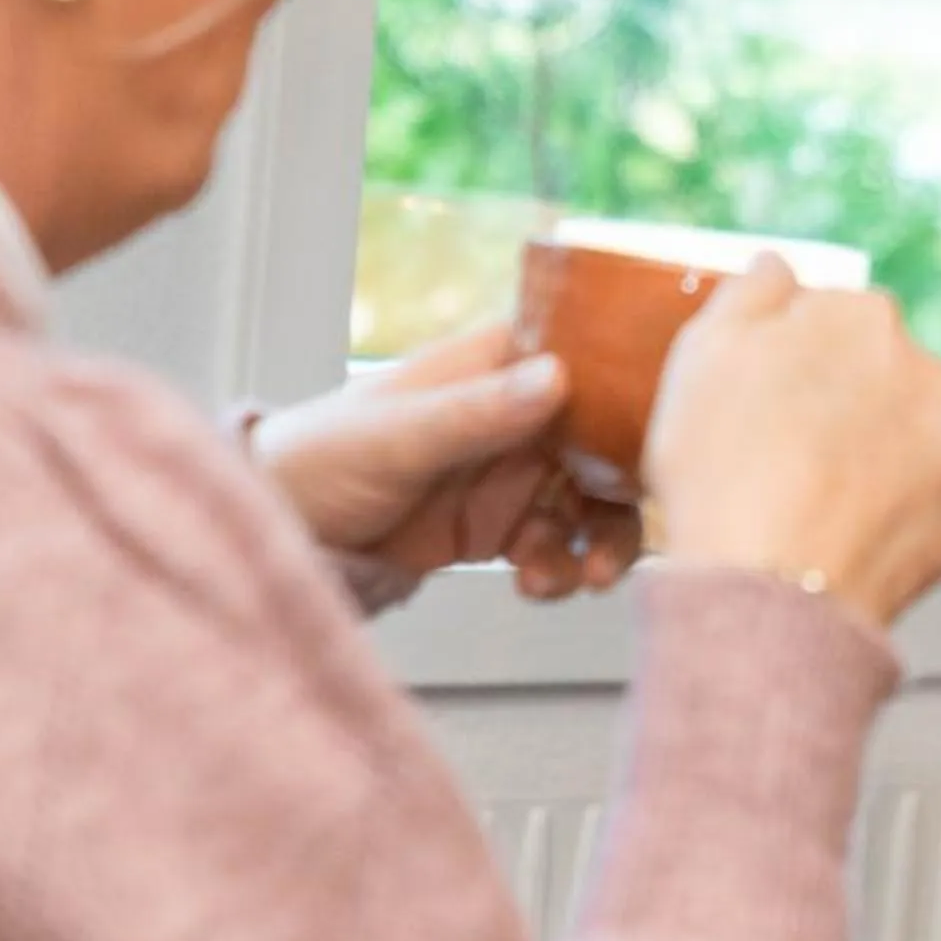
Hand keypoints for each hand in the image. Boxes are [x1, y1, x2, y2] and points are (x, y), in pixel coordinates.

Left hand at [252, 324, 643, 597]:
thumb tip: (557, 378)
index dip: (637, 387)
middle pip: (609, 439)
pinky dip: (562, 569)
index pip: (590, 355)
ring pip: (596, 500)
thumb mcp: (393, 436)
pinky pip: (562, 545)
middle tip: (621, 536)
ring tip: (581, 580)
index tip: (666, 429)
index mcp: (495, 364)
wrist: (275, 540)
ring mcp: (515, 471)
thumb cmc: (313, 461)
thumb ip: (475, 413)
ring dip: (600, 541)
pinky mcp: (503, 526)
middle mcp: (518, 412)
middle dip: (626, 490)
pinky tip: (536, 585)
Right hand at [645, 255, 940, 627]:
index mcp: (864, 318)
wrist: (769, 591)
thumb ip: (750, 293)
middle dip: (845, 406)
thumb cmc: (724, 470)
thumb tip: (780, 265)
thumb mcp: (704, 354)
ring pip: (912, 440)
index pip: (835, 322)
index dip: (794, 363)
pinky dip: (893, 519)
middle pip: (882, 378)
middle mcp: (927, 370)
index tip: (765, 402)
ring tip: (814, 503)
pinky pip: (926, 507)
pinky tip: (843, 538)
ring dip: (877, 459)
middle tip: (785, 457)